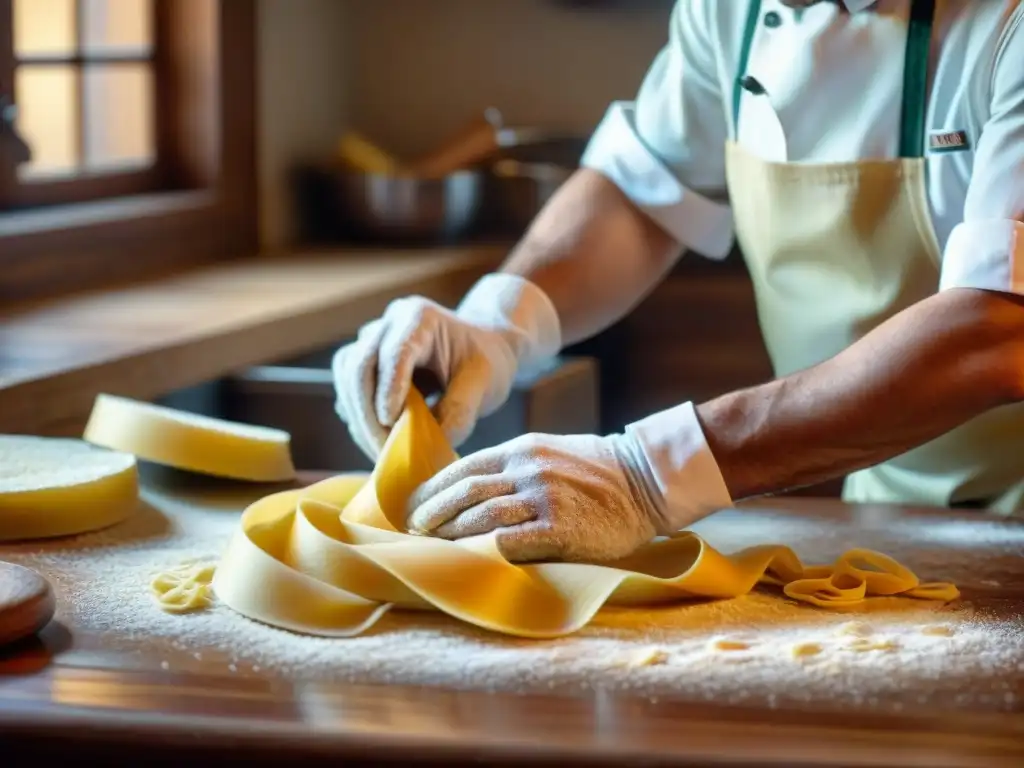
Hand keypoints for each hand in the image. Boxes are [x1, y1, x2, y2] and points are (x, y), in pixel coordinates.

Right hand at [332, 296, 519, 459]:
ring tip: (383, 451)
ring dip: (360, 419)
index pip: (395, 352)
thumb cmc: (487, 360)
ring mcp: (372, 342)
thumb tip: (427, 444)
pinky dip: (359, 419)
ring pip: (348, 379)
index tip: (391, 423)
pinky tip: (378, 441)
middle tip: (385, 451)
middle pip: (360, 365)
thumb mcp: (486, 383)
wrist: (483, 348)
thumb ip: (460, 411)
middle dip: (368, 413)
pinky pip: (349, 390)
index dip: (389, 388)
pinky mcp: (365, 364)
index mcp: (420, 318)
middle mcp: (389, 324)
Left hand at [406, 432, 667, 563]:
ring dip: (450, 534)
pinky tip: (467, 561)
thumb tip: (471, 491)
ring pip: (481, 515)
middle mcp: (527, 469)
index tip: (413, 509)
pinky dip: (483, 551)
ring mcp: (544, 497)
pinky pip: (511, 541)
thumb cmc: (596, 472)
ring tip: (432, 549)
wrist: (646, 480)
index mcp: (520, 449)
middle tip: (413, 533)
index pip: (462, 469)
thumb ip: (513, 468)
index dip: (432, 491)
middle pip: (464, 492)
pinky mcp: (560, 527)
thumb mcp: (549, 453)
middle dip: (432, 514)